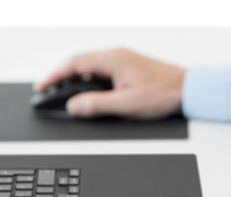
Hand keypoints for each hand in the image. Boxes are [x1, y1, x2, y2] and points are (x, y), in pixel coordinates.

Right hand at [34, 49, 184, 118]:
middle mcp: (116, 57)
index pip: (73, 65)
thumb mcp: (126, 104)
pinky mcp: (128, 69)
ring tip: (63, 96)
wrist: (189, 90)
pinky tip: (88, 95)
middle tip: (47, 93)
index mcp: (112, 60)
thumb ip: (97, 105)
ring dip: (75, 81)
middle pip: (79, 65)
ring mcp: (122, 62)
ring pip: (90, 70)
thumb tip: (73, 106)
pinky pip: (101, 73)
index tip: (41, 87)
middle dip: (60, 79)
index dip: (53, 76)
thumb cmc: (164, 93)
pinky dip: (88, 83)